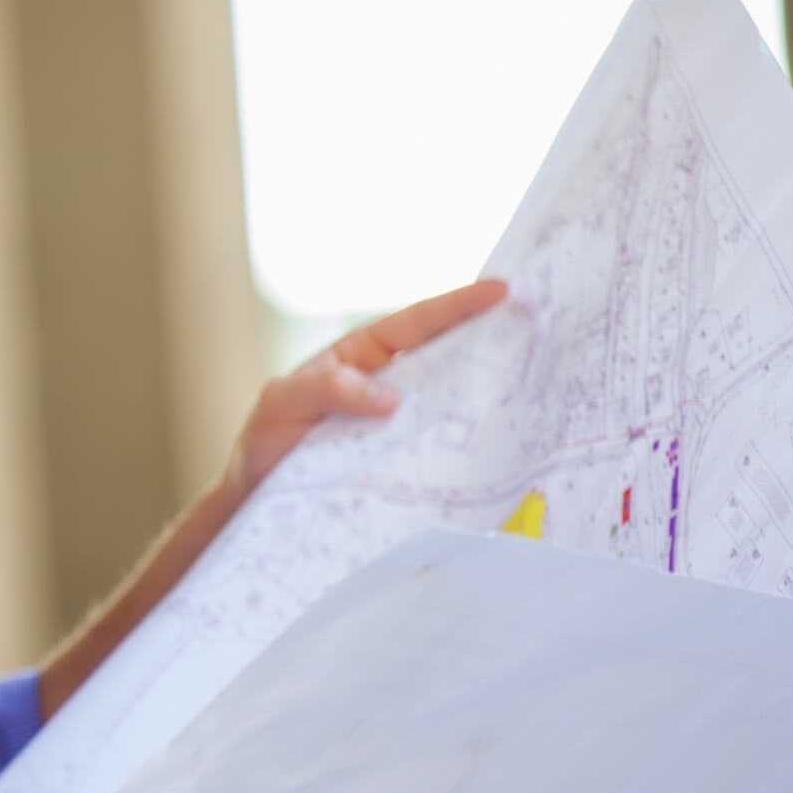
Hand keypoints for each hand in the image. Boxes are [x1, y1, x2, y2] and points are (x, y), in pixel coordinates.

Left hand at [219, 279, 509, 494]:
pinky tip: (494, 454)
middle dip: (490, 342)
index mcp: (360, 359)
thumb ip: (327, 390)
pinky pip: (439, 452)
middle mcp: (387, 389)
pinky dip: (466, 450)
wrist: (252, 501)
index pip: (415, 325)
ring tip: (535, 390)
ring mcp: (398, 428)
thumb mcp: (282, 404)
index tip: (501, 290)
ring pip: (449, 406)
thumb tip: (392, 399)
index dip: (456, 307)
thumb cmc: (264, 443)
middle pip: (445, 359)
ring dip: (486, 400)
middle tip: (540, 328)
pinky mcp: (402, 466)